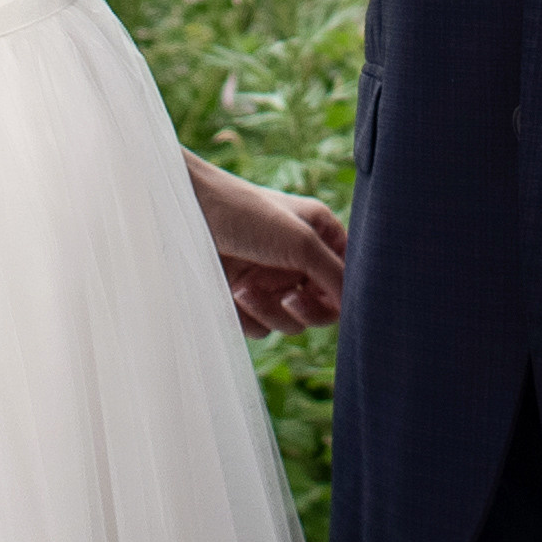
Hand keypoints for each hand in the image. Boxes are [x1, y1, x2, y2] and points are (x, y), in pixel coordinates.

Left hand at [185, 154, 346, 334]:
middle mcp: (299, 261)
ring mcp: (271, 281)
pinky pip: (259, 328)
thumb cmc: (246, 214)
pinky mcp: (245, 299)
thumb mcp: (301, 241)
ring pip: (289, 323)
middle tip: (288, 301)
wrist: (186, 214)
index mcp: (321, 236)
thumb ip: (335, 274)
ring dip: (268, 312)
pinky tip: (231, 291)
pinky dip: (247, 316)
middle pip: (322, 311)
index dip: (342, 297)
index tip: (327, 301)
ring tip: (243, 289)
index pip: (347, 281)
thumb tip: (355, 307)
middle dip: (304, 310)